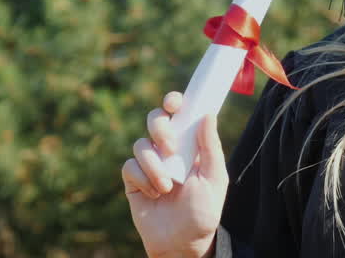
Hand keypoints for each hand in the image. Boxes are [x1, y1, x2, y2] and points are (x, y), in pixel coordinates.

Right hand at [122, 92, 227, 257]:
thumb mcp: (214, 178)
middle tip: (169, 146)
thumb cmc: (203, 211)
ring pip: (141, 144)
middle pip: (155, 118)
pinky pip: (129, 166)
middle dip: (159, 127)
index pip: (179, 113)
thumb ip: (210, 146)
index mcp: (189, 144)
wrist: (183, 242)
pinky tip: (154, 194)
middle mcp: (168, 149)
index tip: (175, 103)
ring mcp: (149, 164)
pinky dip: (142, 178)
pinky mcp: (133, 180)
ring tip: (167, 187)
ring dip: (154, 165)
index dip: (174, 101)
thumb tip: (207, 114)